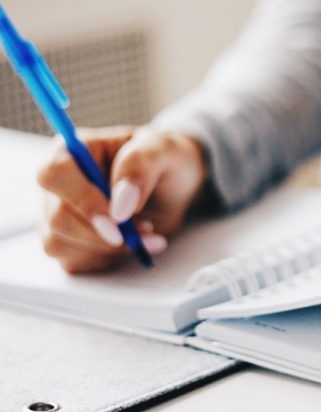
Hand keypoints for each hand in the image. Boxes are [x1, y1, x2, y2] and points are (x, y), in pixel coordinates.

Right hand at [38, 126, 209, 273]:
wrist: (174, 187)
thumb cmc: (164, 160)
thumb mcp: (163, 150)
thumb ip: (139, 167)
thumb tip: (119, 207)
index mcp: (73, 150)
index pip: (54, 174)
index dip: (82, 199)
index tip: (118, 218)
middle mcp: (59, 183)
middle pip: (57, 216)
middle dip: (103, 233)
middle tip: (145, 229)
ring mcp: (59, 214)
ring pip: (60, 243)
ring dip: (107, 248)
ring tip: (144, 233)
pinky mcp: (67, 242)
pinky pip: (71, 261)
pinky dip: (106, 259)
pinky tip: (129, 245)